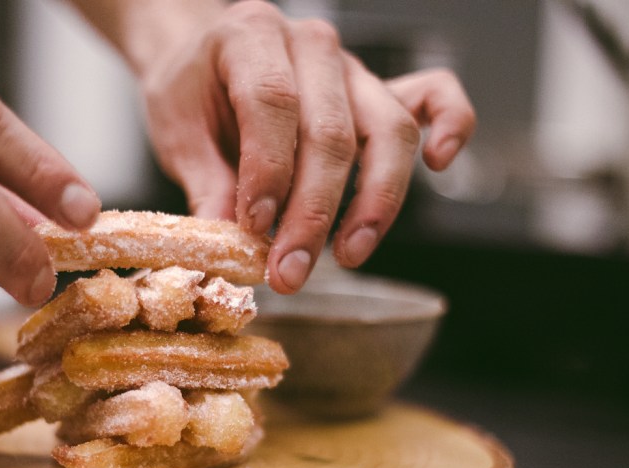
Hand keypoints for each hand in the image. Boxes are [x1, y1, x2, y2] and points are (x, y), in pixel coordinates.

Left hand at [134, 1, 475, 291]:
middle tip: (291, 271)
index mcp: (251, 34)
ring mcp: (353, 68)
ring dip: (375, 201)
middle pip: (331, 130)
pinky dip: (451, 124)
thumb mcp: (178, 133)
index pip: (272, 101)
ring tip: (348, 254)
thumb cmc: (193, 93)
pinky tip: (440, 163)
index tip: (255, 227)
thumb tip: (228, 244)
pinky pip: (435, 96)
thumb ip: (205, 184)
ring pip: (388, 130)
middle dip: (312, 213)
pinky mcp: (380, 90)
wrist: (204, 62)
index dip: (268, 170)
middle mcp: (311, 45)